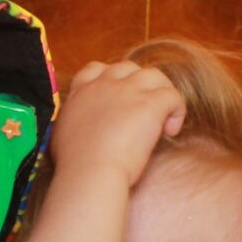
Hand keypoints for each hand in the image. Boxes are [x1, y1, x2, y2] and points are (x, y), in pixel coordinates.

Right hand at [53, 60, 184, 188]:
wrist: (90, 173)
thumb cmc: (75, 164)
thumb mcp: (64, 135)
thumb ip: (76, 122)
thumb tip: (84, 128)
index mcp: (82, 92)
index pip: (96, 69)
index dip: (111, 79)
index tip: (118, 99)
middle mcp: (105, 85)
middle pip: (128, 68)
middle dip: (139, 85)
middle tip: (144, 110)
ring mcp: (128, 91)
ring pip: (154, 75)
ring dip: (161, 92)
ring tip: (163, 117)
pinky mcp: (150, 104)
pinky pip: (173, 96)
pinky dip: (177, 111)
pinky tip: (171, 131)